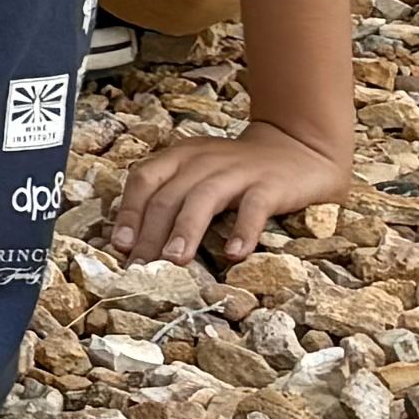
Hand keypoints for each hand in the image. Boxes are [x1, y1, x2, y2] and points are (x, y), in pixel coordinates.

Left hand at [110, 117, 350, 269]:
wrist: (298, 150)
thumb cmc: (236, 174)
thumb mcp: (198, 177)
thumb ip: (170, 200)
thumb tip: (134, 245)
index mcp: (180, 157)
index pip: (144, 179)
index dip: (129, 211)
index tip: (120, 244)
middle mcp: (204, 160)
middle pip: (169, 196)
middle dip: (151, 234)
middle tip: (142, 268)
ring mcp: (238, 171)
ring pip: (204, 198)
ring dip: (186, 230)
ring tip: (175, 260)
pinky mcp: (270, 185)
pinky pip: (254, 207)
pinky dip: (243, 229)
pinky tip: (236, 254)